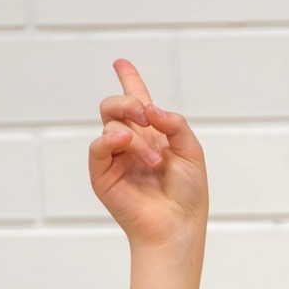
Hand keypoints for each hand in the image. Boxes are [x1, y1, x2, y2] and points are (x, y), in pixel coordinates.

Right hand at [89, 59, 207, 249]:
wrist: (178, 225)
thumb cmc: (188, 192)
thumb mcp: (191, 152)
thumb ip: (175, 124)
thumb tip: (150, 108)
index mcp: (153, 135)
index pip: (138, 102)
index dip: (130, 81)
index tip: (121, 63)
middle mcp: (131, 142)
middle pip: (115, 107)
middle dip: (129, 102)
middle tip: (146, 115)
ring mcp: (114, 157)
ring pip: (110, 123)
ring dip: (135, 137)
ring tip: (155, 160)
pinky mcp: (102, 173)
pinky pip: (98, 146)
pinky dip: (112, 139)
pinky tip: (125, 142)